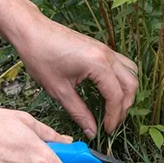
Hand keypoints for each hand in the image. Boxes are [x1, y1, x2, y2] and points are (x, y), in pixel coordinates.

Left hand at [11, 14, 138, 137]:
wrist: (32, 31)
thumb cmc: (41, 57)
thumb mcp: (58, 90)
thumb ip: (79, 112)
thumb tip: (91, 131)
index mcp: (98, 64)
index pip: (116, 96)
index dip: (113, 117)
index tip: (106, 130)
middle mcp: (107, 55)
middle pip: (130, 85)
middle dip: (124, 107)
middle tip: (111, 122)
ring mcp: (106, 49)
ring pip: (131, 72)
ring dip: (127, 92)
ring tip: (114, 108)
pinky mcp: (101, 48)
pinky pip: (123, 64)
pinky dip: (122, 79)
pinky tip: (110, 89)